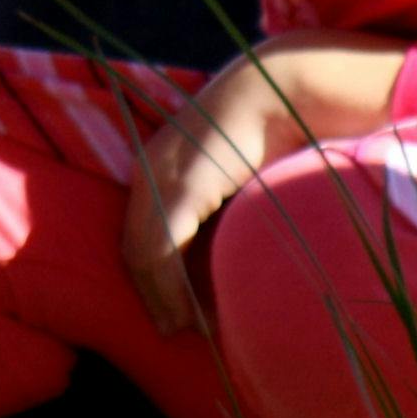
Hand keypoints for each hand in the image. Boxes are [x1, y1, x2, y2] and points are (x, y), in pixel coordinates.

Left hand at [119, 36, 406, 335]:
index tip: (166, 310)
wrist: (281, 89)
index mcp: (159, 165)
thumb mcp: (234, 175)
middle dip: (150, 292)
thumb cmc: (270, 132)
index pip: (139, 230)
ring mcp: (163, 177)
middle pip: (134, 245)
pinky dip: (172, 286)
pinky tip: (188, 311)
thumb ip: (221, 206)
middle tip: (170, 328)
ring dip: (161, 297)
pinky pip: (164, 248)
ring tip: (183, 327)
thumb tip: (228, 248)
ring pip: (145, 252)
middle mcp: (151, 170)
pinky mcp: (183, 187)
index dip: (149, 274)